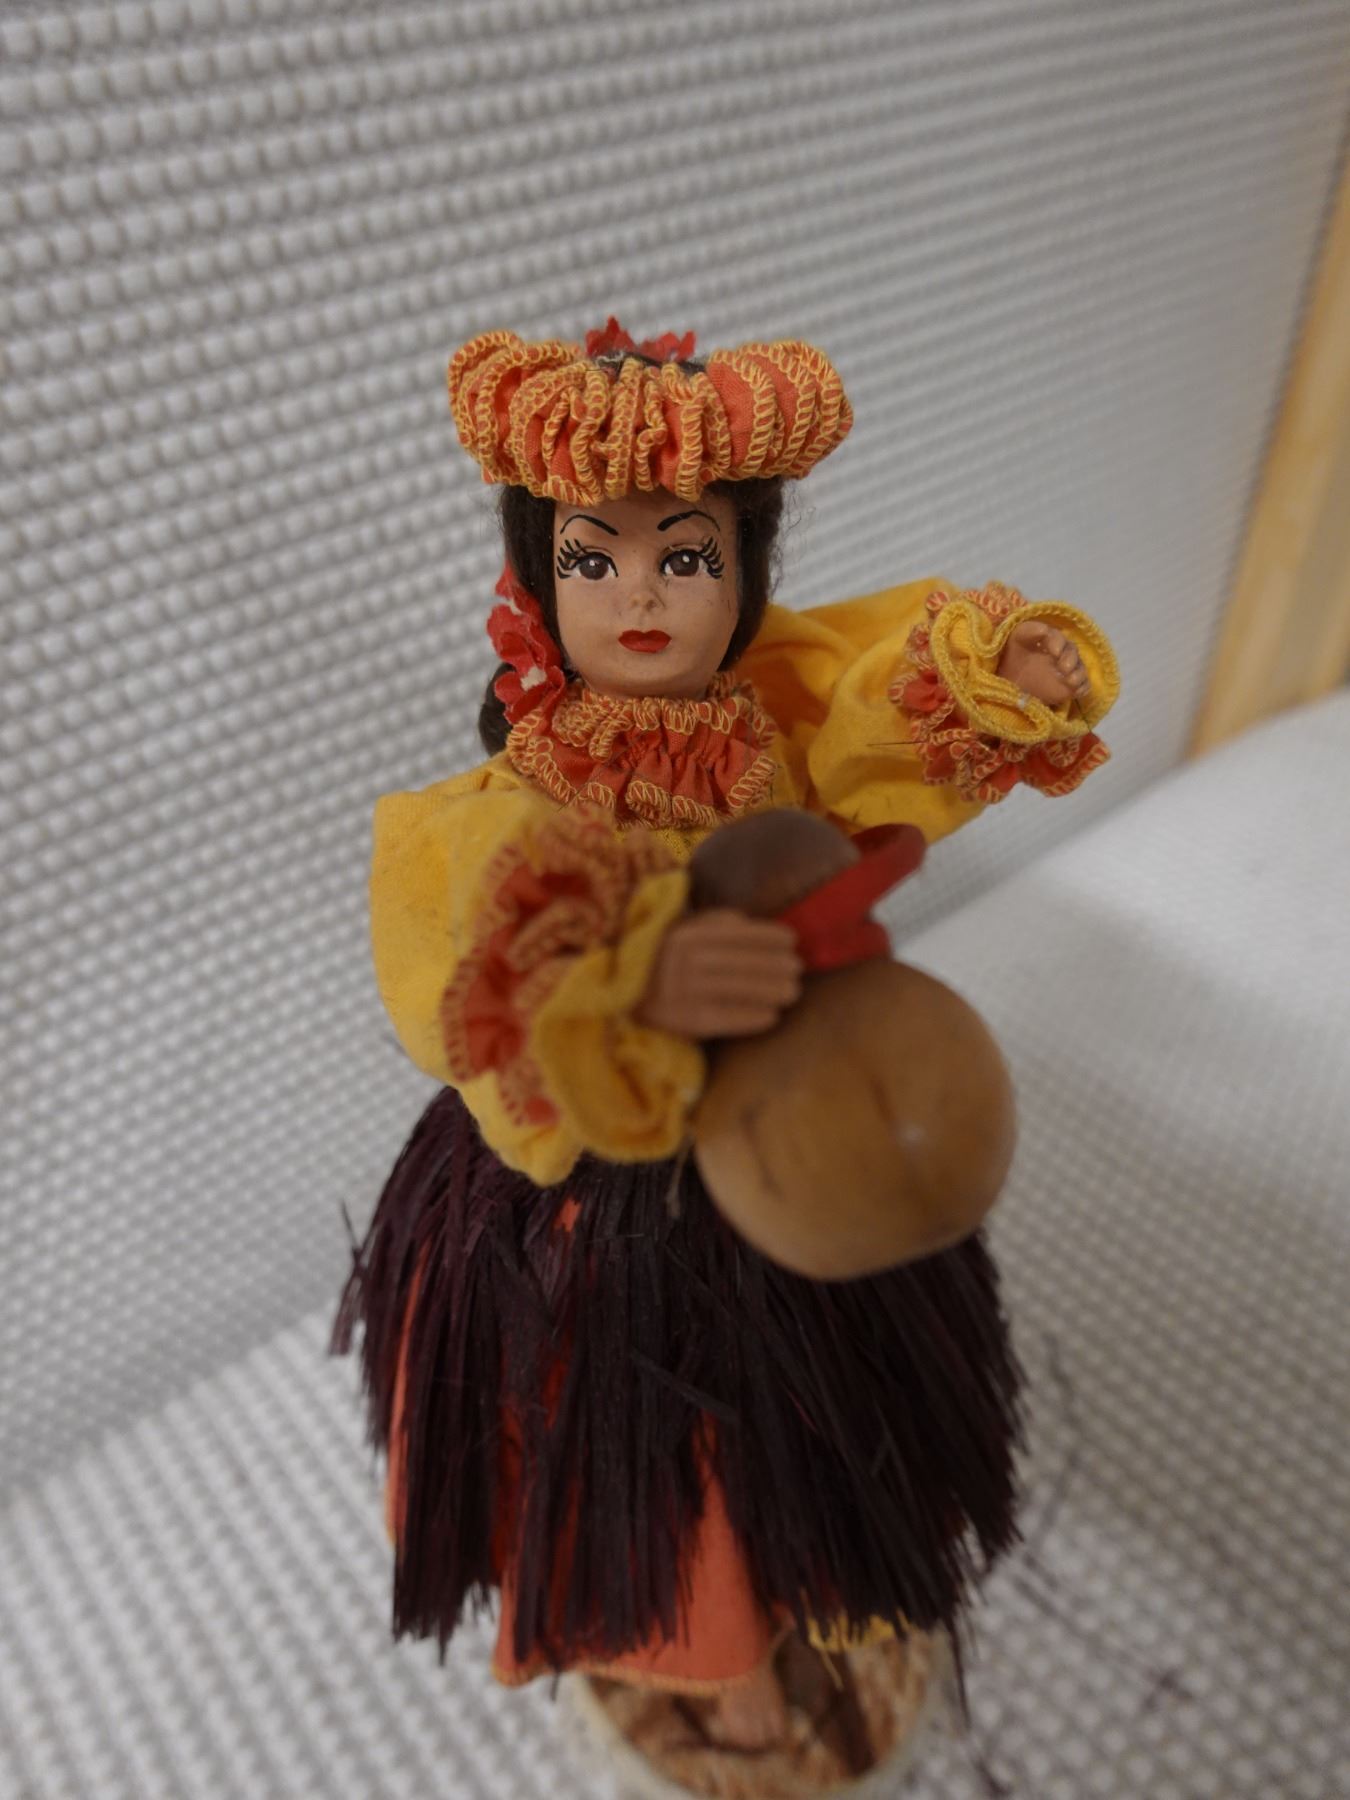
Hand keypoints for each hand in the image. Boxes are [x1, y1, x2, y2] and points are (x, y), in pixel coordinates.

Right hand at [636, 909, 802, 1038]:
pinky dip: (752, 1017)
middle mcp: (685, 962)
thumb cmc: (664, 958)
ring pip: (738, 989)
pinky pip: (726, 1018)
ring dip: (771, 990)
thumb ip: (714, 923)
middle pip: (741, 963)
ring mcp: (685, 992)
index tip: (791, 939)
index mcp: (686, 936)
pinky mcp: (686, 1021)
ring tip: (793, 991)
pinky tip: (773, 1016)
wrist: (625, 996)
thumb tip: (751, 924)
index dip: (767, 936)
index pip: (736, 934)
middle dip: (775, 965)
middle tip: (798, 968)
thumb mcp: (681, 931)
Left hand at [997, 620, 1090, 705]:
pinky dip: (1083, 688)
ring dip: (1078, 673)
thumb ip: (1028, 631)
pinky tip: (1077, 692)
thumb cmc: (1012, 656)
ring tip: (1071, 681)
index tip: (1054, 651)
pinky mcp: (1069, 687)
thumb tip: (1044, 630)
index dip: (1058, 643)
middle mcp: (1062, 654)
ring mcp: (1066, 671)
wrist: (1009, 681)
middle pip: (1072, 652)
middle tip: (1063, 667)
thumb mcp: (1016, 639)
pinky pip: (1083, 686)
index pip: (1058, 638)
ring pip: (1080, 668)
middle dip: (1070, 658)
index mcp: (1050, 640)